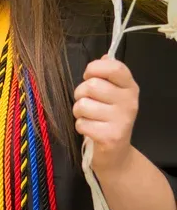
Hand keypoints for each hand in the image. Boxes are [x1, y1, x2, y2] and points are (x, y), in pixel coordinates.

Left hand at [73, 56, 138, 174]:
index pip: (113, 67)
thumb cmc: (108, 118)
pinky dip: (80, 126)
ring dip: (79, 112)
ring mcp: (122, 120)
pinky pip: (81, 123)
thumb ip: (108, 75)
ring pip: (83, 105)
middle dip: (80, 93)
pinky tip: (91, 130)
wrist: (116, 154)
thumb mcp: (112, 94)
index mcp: (130, 87)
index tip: (89, 76)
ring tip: (89, 117)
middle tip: (87, 102)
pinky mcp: (111, 136)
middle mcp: (129, 102)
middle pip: (91, 85)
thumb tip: (104, 55)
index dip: (94, 68)